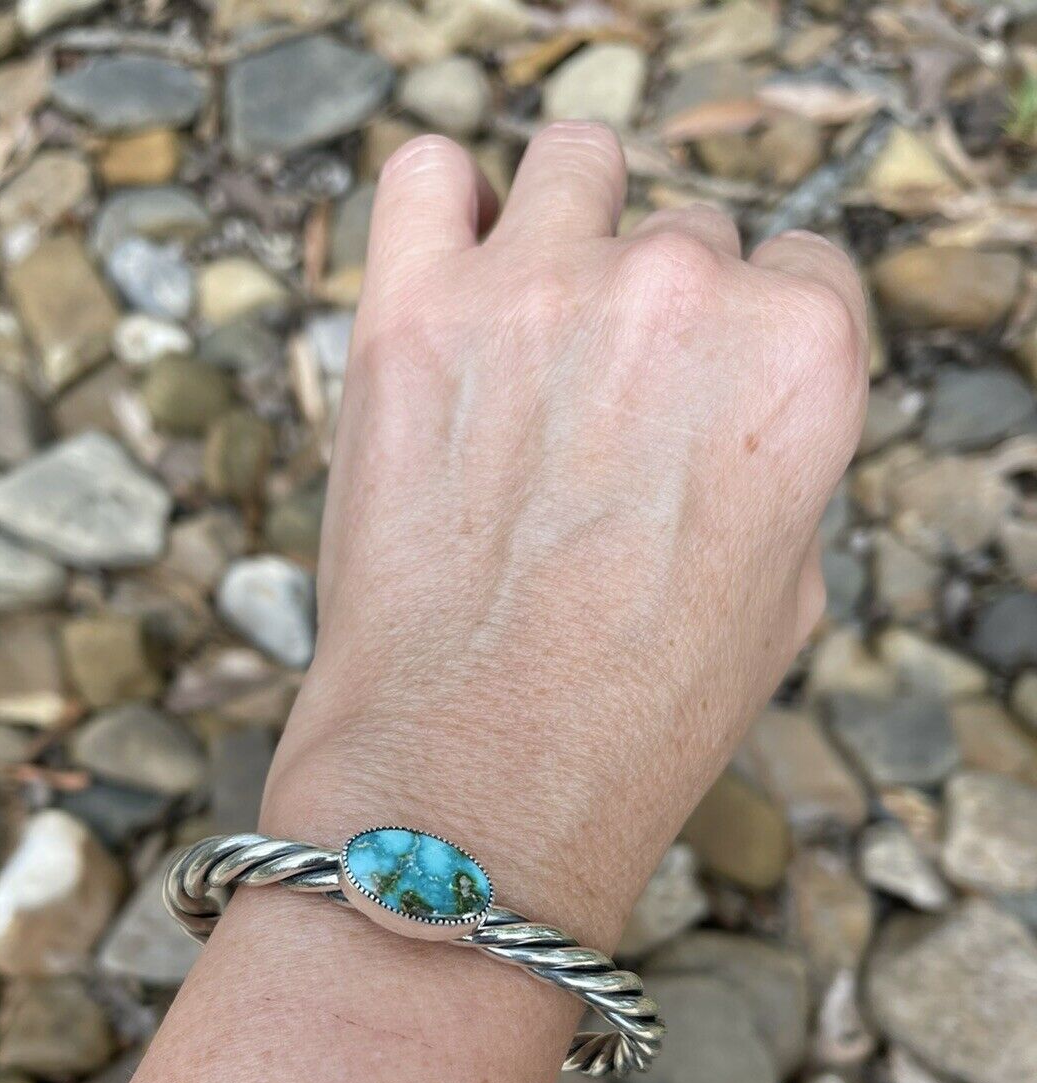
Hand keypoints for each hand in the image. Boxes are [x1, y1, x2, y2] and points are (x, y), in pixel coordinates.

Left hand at [265, 122, 867, 944]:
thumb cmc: (630, 724)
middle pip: (687, 236)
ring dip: (566, 234)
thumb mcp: (784, 603)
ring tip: (528, 337)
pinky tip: (444, 279)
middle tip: (596, 425)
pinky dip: (439, 209)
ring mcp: (540, 289)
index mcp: (800, 364)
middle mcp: (684, 296)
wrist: (471, 788)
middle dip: (653, 318)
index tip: (697, 409)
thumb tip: (733, 419)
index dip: (745, 350)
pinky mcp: (409, 310)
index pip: (799, 271)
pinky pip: (424, 172)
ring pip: (577, 165)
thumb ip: (778, 468)